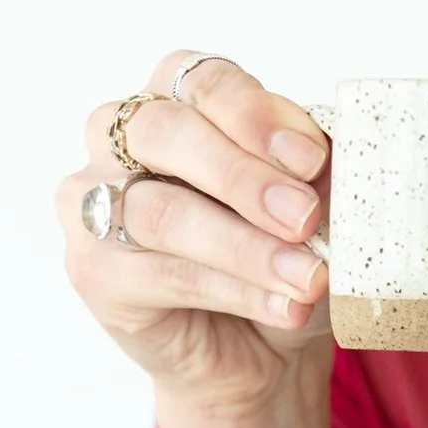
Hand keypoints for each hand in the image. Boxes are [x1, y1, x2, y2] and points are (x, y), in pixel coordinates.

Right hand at [57, 51, 333, 426]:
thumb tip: (334, 158)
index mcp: (180, 99)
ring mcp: (95, 202)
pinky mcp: (93, 270)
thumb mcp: (318, 204)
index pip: (204, 80)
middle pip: (162, 132)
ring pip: (162, 212)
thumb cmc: (284, 254)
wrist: (263, 346)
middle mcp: (123, 139)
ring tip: (308, 278)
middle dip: (241, 175)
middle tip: (304, 217)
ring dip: (246, 247)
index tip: (313, 159)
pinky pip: (164, 274)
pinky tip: (284, 305)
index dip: (254, 115)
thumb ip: (317, 173)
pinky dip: (234, 290)